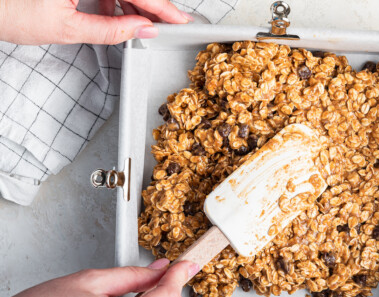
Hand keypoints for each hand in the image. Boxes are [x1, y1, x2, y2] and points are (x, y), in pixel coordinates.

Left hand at [0, 0, 192, 44]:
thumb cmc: (6, 10)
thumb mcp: (65, 28)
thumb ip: (110, 29)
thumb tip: (142, 29)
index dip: (161, 7)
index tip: (178, 19)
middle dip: (148, 4)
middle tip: (161, 25)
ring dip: (131, 1)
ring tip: (136, 24)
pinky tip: (113, 12)